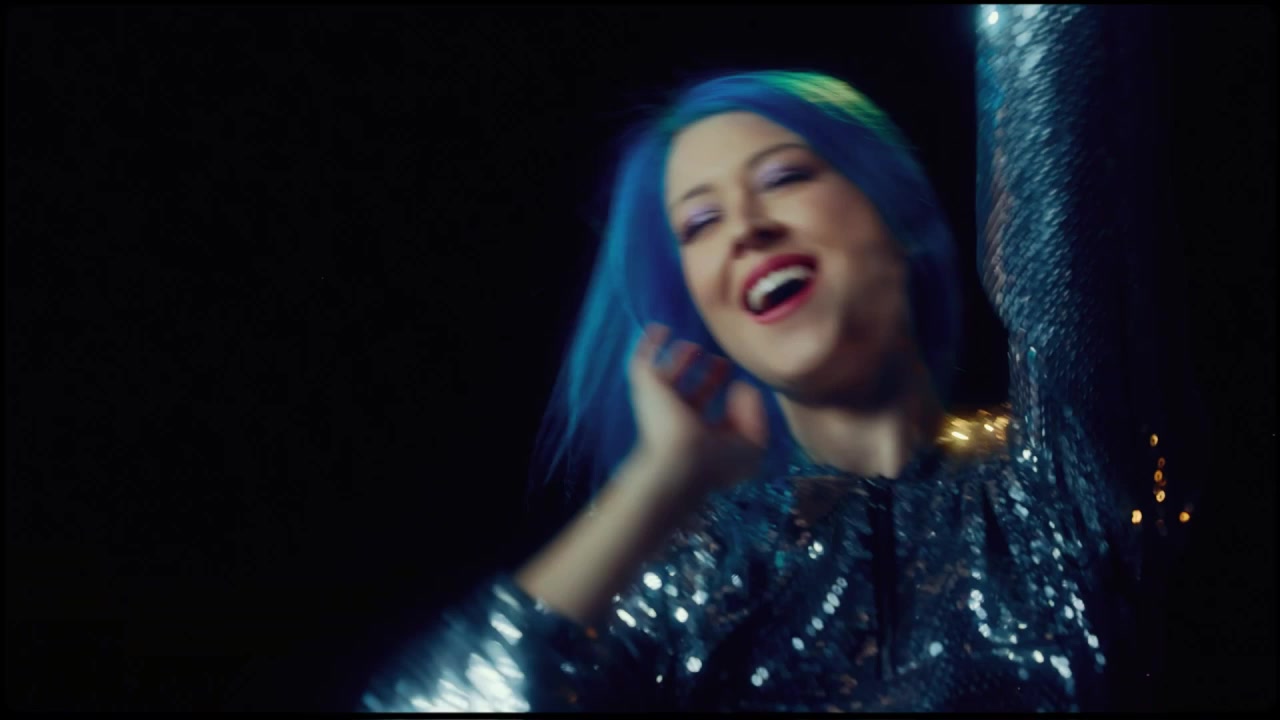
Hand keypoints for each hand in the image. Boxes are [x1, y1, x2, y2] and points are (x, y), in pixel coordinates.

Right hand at [627, 323, 767, 492]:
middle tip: (720, 360)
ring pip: (667, 376)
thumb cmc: (717, 459)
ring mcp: (660, 400)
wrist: (683, 461)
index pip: (709, 408)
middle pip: (690, 391)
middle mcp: (677, 416)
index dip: (722, 394)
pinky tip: (661, 329)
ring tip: (692, 346)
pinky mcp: (647, 385)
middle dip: (704, 376)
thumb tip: (742, 387)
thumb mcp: (751, 443)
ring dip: (678, 359)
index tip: (736, 380)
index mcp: (698, 430)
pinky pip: (643, 359)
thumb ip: (753, 414)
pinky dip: (649, 344)